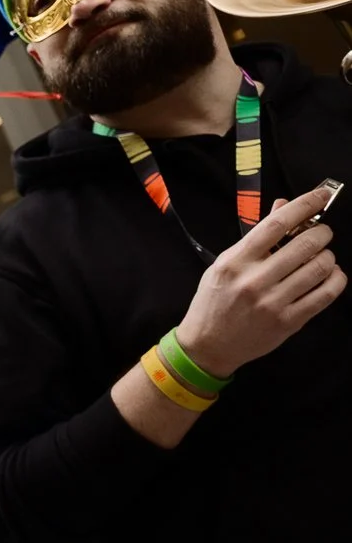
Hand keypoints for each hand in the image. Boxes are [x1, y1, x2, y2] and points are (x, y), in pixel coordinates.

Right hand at [175, 184, 346, 376]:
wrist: (207, 346)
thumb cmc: (215, 302)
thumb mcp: (225, 265)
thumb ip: (256, 238)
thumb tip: (284, 206)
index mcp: (235, 262)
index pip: (277, 224)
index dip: (305, 204)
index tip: (322, 195)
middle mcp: (254, 281)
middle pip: (306, 243)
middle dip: (322, 233)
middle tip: (321, 234)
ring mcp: (273, 302)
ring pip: (321, 267)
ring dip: (328, 257)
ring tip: (321, 259)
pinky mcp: (288, 321)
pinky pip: (327, 293)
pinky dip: (336, 279)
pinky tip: (329, 276)